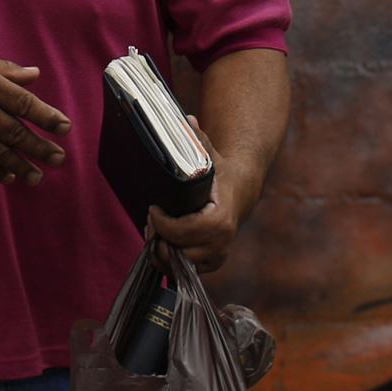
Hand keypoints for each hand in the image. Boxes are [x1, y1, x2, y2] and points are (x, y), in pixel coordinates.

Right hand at [0, 54, 70, 182]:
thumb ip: (6, 70)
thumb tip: (35, 73)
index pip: (24, 102)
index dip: (46, 116)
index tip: (64, 127)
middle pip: (16, 131)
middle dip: (39, 147)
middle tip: (59, 159)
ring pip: (0, 151)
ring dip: (21, 165)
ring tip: (38, 177)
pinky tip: (8, 178)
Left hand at [147, 138, 260, 274]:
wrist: (241, 190)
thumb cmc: (222, 172)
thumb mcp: (210, 154)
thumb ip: (197, 139)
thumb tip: (186, 119)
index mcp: (220, 220)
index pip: (182, 232)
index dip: (161, 224)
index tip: (152, 208)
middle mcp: (221, 242)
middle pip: (177, 252)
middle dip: (159, 238)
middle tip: (150, 220)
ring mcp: (217, 255)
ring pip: (179, 265)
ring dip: (162, 252)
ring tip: (154, 232)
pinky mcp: (213, 263)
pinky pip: (186, 271)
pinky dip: (171, 262)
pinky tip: (164, 243)